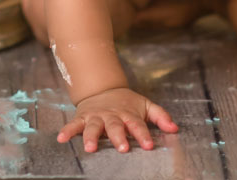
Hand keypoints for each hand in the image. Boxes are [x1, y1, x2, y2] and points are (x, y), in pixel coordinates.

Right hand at [58, 87, 177, 152]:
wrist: (102, 88)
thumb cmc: (126, 102)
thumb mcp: (145, 105)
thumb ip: (160, 116)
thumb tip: (175, 128)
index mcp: (128, 114)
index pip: (137, 125)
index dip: (143, 135)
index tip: (148, 145)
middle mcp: (111, 116)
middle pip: (115, 127)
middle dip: (118, 137)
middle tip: (122, 148)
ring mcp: (96, 116)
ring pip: (93, 127)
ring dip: (91, 137)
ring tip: (90, 148)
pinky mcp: (82, 117)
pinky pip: (74, 124)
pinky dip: (67, 131)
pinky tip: (61, 138)